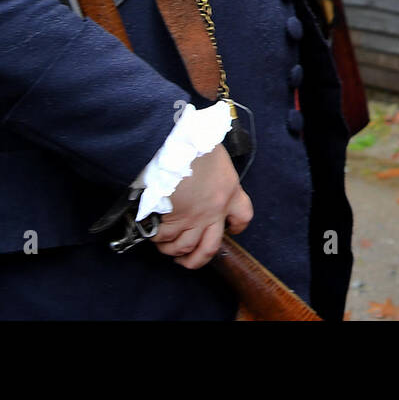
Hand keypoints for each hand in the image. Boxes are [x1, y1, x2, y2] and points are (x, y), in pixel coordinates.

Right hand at [153, 145, 252, 268]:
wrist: (174, 142)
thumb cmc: (194, 140)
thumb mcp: (214, 155)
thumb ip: (214, 173)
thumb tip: (204, 179)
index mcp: (229, 191)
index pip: (243, 216)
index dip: (237, 225)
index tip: (230, 229)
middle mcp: (214, 210)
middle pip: (210, 248)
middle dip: (198, 259)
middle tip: (188, 258)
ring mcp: (192, 217)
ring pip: (184, 247)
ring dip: (174, 250)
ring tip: (167, 245)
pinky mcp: (171, 218)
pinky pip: (164, 238)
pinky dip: (158, 239)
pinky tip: (154, 232)